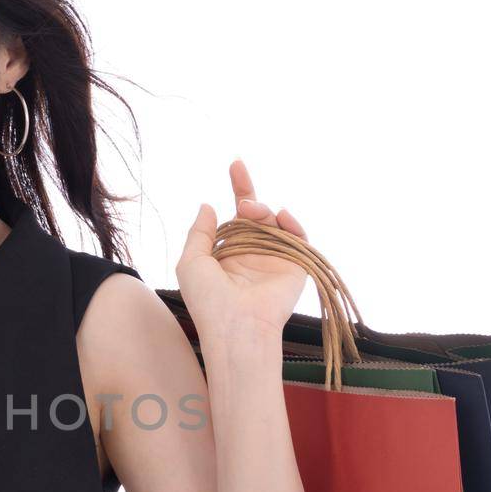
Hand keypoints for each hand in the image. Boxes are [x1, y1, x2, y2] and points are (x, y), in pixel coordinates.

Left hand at [176, 158, 309, 333]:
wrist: (236, 326)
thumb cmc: (208, 300)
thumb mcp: (191, 262)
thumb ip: (199, 232)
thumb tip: (208, 204)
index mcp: (228, 253)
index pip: (235, 215)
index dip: (238, 188)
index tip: (236, 164)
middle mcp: (253, 253)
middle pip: (257, 214)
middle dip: (250, 199)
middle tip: (245, 205)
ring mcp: (275, 259)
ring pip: (275, 222)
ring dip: (265, 211)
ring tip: (253, 212)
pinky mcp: (296, 266)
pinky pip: (298, 237)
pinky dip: (292, 224)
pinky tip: (282, 216)